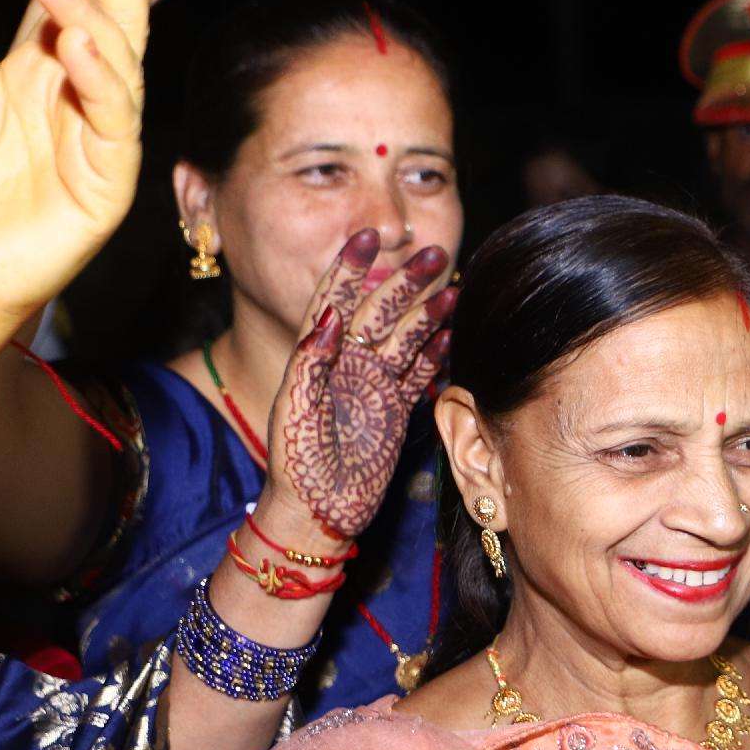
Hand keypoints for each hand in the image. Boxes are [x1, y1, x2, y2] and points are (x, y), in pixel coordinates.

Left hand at [261, 231, 458, 543]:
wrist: (318, 512)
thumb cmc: (295, 464)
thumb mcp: (296, 408)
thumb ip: (312, 360)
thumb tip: (331, 313)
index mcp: (318, 357)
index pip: (335, 299)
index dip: (352, 267)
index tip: (370, 237)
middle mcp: (348, 365)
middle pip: (380, 312)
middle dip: (406, 281)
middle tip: (434, 255)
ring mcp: (374, 387)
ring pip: (406, 338)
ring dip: (429, 313)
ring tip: (454, 288)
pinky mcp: (395, 411)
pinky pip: (419, 375)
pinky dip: (436, 354)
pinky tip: (452, 334)